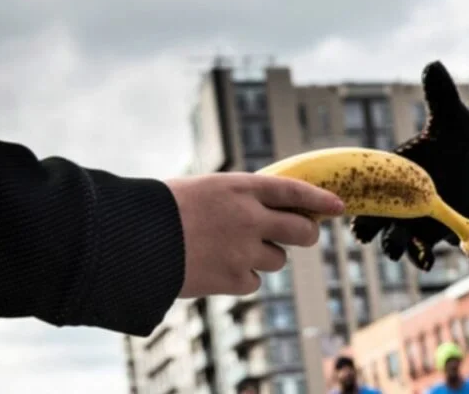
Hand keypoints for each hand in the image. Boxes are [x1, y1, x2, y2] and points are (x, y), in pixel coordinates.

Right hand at [167, 172, 344, 296]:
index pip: (294, 190)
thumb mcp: (204, 189)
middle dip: (306, 233)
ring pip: (278, 259)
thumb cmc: (162, 210)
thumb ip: (238, 197)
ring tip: (230, 249)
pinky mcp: (232, 279)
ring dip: (264, 256)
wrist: (130, 239)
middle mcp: (250, 216)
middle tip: (301, 234)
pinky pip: (254, 281)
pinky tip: (217, 268)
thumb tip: (269, 210)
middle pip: (301, 230)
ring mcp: (243, 249)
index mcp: (241, 186)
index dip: (320, 199)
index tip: (338, 206)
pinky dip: (242, 278)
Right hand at [350, 61, 468, 269]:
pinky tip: (431, 260)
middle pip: (373, 221)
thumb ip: (440, 96)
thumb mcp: (452, 119)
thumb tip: (433, 64)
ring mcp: (411, 221)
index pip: (366, 188)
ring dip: (398, 247)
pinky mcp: (431, 235)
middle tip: (369, 234)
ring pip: (395, 242)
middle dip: (371, 229)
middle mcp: (394, 201)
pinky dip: (425, 258)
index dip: (357, 198)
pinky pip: (423, 252)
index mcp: (391, 174)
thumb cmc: (460, 142)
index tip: (353, 207)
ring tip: (406, 249)